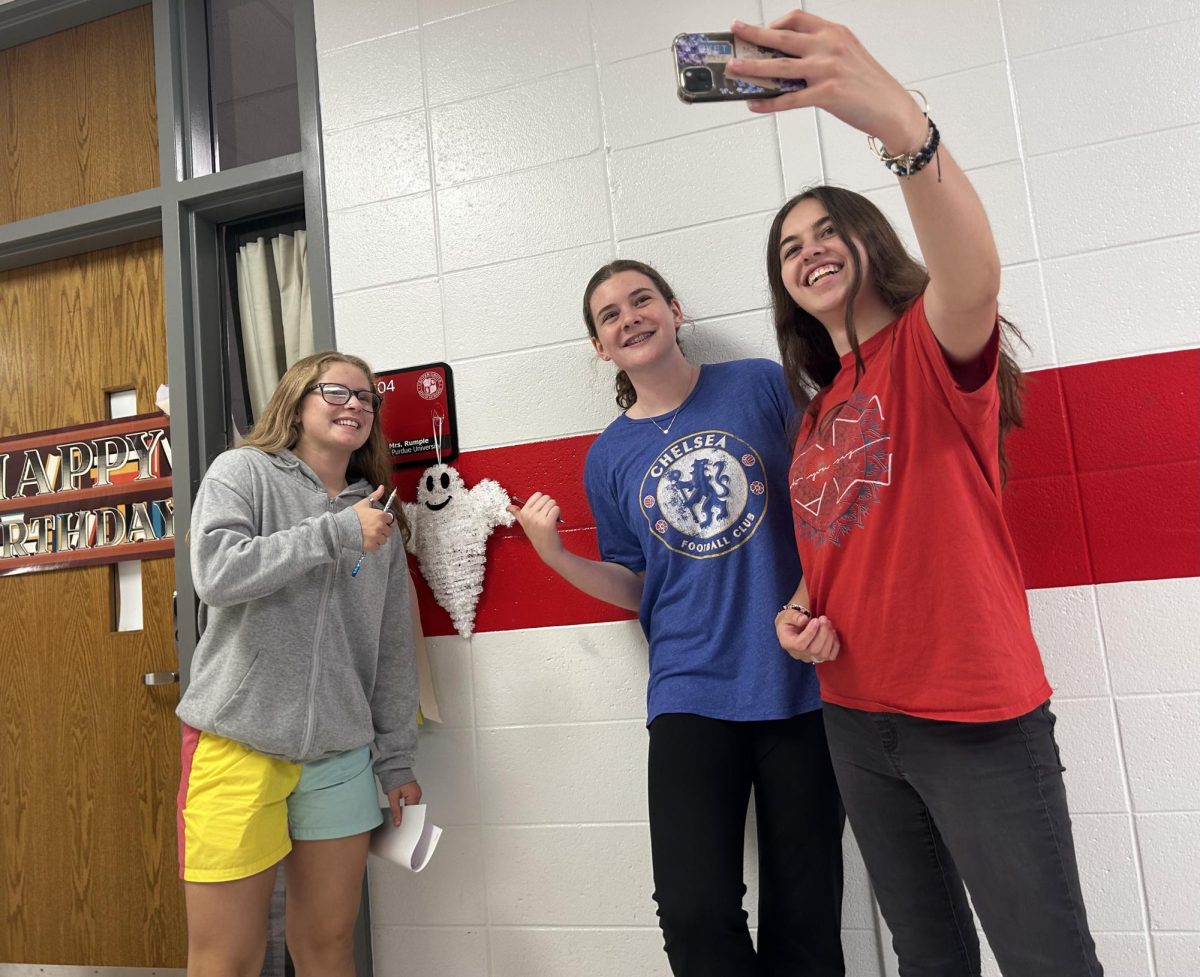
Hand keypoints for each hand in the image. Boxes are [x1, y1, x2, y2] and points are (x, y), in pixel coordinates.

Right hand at [353, 485, 394, 552]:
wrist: (341, 528)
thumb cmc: (352, 515)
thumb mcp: (364, 503)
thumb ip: (375, 496)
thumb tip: (382, 487)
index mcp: (381, 516)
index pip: (391, 520)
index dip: (386, 521)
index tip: (381, 522)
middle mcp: (381, 526)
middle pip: (389, 531)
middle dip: (383, 530)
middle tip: (373, 529)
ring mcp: (377, 537)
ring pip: (383, 540)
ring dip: (378, 538)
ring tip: (368, 535)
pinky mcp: (372, 546)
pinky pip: (377, 547)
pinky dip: (373, 545)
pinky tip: (366, 540)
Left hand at [387, 780, 421, 826]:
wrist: (393, 768)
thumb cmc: (394, 778)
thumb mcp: (393, 797)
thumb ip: (395, 811)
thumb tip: (398, 822)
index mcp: (414, 795)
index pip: (412, 812)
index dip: (406, 818)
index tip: (401, 824)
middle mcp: (417, 793)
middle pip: (413, 809)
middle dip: (406, 814)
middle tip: (399, 820)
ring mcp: (416, 791)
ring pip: (412, 805)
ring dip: (406, 809)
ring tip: (399, 811)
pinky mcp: (413, 790)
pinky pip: (411, 800)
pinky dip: (406, 804)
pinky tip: (401, 806)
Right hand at [506, 492, 563, 566]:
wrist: (547, 549)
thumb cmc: (538, 536)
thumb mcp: (524, 524)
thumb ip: (517, 514)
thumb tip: (508, 507)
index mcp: (523, 513)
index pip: (538, 495)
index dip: (543, 502)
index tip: (541, 511)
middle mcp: (529, 515)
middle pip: (546, 497)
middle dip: (550, 505)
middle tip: (547, 516)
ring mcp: (538, 519)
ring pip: (552, 502)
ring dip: (555, 510)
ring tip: (551, 519)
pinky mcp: (548, 523)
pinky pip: (556, 509)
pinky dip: (558, 514)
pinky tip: (556, 521)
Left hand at [730, 11, 927, 152]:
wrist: (892, 108)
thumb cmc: (869, 85)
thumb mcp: (847, 55)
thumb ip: (821, 51)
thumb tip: (785, 62)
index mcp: (834, 32)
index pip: (797, 19)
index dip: (774, 23)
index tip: (758, 29)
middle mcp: (829, 46)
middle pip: (782, 37)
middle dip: (753, 34)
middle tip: (735, 32)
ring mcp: (827, 69)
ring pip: (779, 66)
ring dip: (752, 67)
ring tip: (734, 68)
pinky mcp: (826, 94)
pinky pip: (788, 99)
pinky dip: (768, 102)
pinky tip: (754, 104)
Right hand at [776, 609, 840, 663]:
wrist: (792, 628)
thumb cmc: (789, 621)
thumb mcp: (787, 615)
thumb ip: (794, 617)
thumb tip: (804, 619)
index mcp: (788, 644)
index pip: (800, 645)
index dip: (810, 633)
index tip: (816, 620)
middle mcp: (798, 654)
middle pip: (814, 650)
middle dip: (822, 633)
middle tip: (824, 618)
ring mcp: (810, 657)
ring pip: (823, 654)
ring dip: (829, 637)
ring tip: (828, 623)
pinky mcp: (820, 657)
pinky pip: (831, 656)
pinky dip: (835, 644)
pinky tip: (832, 632)